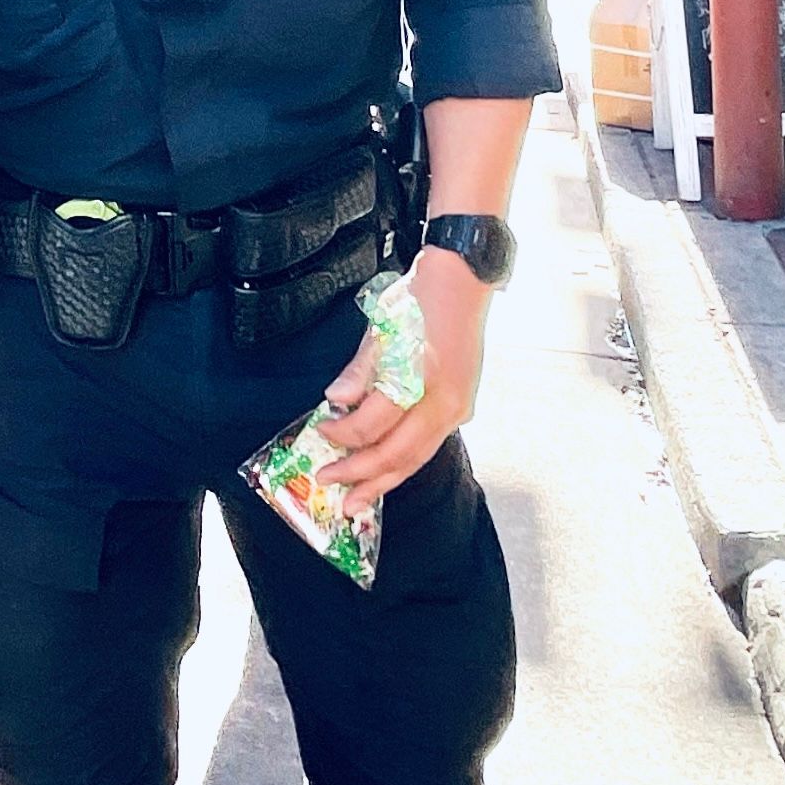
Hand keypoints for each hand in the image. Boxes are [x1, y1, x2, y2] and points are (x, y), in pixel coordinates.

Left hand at [314, 247, 492, 506]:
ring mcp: (457, 407)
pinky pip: (428, 446)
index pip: (373, 424)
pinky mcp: (461, 407)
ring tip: (357, 501)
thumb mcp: (381, 326)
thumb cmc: (420, 299)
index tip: (320, 430)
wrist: (464, 283)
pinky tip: (385, 474)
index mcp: (420, 376)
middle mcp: (444, 400)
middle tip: (330, 485)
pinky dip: (403, 464)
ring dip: (383, 481)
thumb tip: (336, 400)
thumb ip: (360, 370)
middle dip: (360, 474)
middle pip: (396, 453)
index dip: (342, 434)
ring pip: (416, 458)